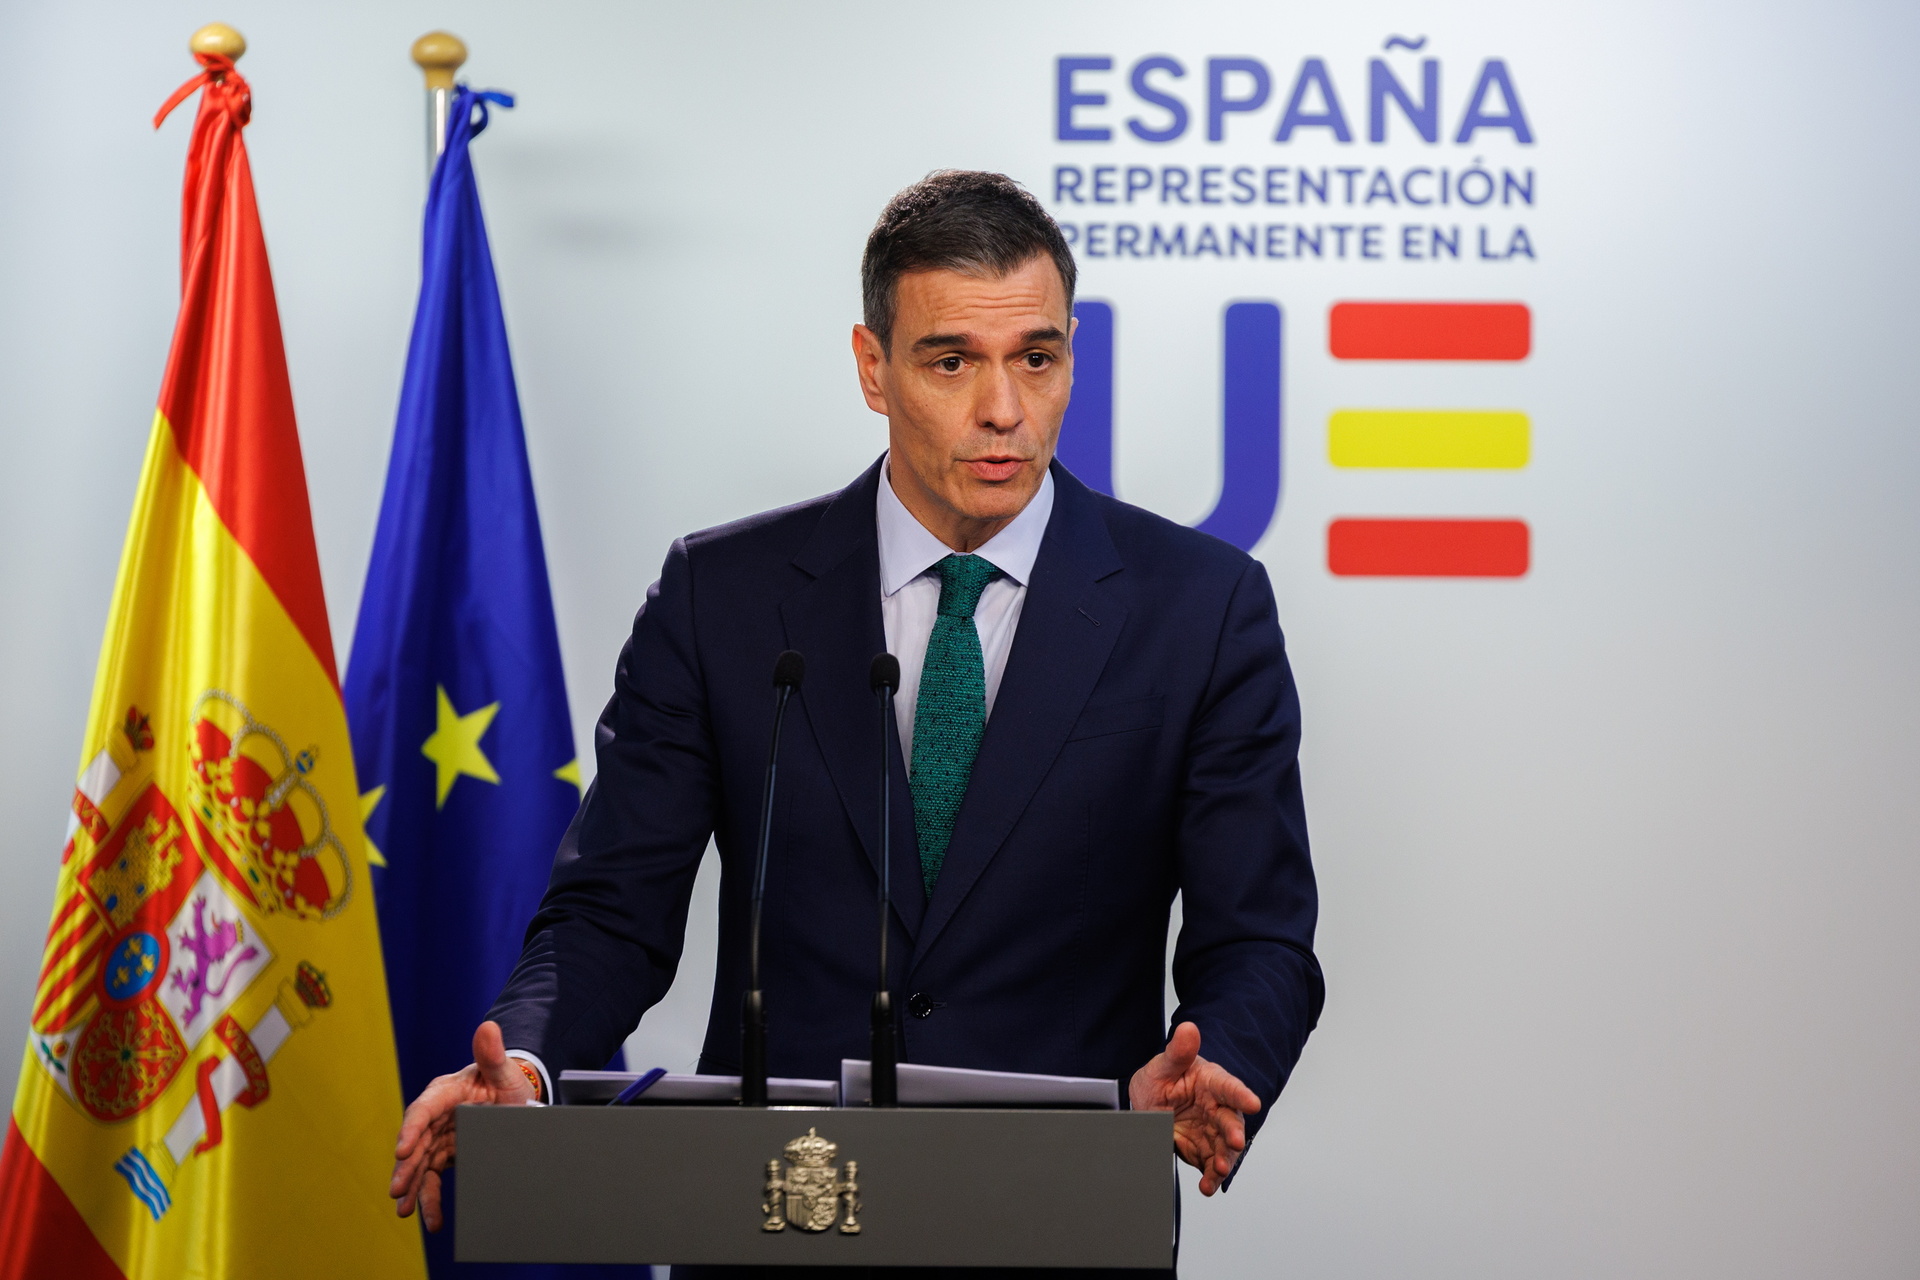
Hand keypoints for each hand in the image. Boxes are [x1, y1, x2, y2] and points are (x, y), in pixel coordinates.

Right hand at [390, 1021, 535, 1230]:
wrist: (514, 1100)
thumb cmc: (506, 1082)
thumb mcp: (503, 1070)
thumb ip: (492, 1053)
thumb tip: (488, 1026)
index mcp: (445, 1092)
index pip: (423, 1109)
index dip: (412, 1129)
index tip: (402, 1149)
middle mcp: (436, 1116)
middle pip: (417, 1142)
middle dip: (406, 1167)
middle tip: (397, 1189)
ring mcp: (438, 1137)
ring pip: (420, 1165)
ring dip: (411, 1188)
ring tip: (405, 1211)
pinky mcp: (444, 1155)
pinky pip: (432, 1178)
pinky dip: (429, 1198)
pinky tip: (430, 1220)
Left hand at [1128, 1021, 1260, 1195]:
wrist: (1145, 1105)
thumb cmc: (1160, 1079)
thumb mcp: (1163, 1065)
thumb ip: (1177, 1052)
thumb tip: (1188, 1029)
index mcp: (1211, 1082)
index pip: (1229, 1087)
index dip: (1241, 1094)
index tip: (1252, 1102)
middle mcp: (1216, 1107)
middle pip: (1231, 1120)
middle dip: (1235, 1133)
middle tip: (1235, 1143)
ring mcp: (1211, 1131)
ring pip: (1224, 1147)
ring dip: (1225, 1159)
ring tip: (1220, 1170)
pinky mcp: (1202, 1150)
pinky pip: (1210, 1165)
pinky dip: (1211, 1177)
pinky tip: (1207, 1186)